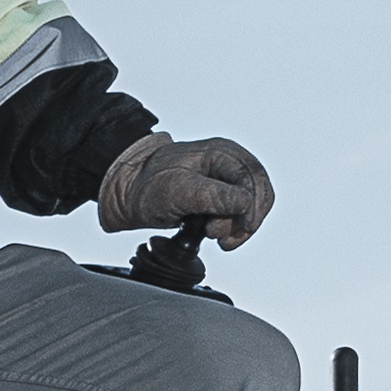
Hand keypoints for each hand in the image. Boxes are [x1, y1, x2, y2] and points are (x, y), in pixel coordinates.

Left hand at [98, 131, 275, 247]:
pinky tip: (215, 234)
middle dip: (246, 220)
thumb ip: (212, 196)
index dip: (252, 206)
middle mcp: (228, 163)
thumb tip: (243, 203)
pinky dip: (232, 228)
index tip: (240, 228)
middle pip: (259, 193)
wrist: (130, 192)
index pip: (253, 179)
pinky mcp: (220, 196)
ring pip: (252, 206)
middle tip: (223, 238)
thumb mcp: (177, 190)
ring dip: (239, 227)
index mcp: (221, 153)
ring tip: (214, 236)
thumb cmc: (147, 185)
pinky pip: (240, 213)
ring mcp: (226, 179)